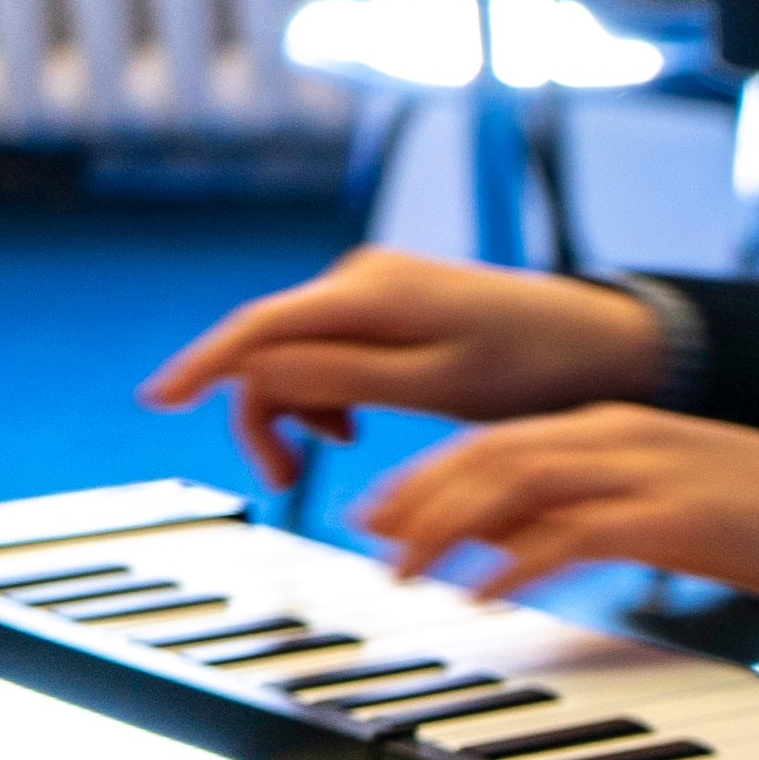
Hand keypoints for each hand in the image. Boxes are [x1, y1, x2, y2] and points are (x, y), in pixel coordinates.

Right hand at [141, 248, 671, 487]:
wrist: (600, 346)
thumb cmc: (534, 365)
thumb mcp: (440, 383)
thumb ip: (348, 376)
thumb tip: (261, 371)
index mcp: (369, 293)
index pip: (259, 327)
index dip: (204, 365)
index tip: (158, 401)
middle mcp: (361, 280)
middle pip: (270, 346)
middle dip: (266, 411)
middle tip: (288, 479)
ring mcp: (375, 292)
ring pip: (298, 355)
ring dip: (299, 408)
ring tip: (334, 452)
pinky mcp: (390, 311)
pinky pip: (332, 354)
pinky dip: (330, 395)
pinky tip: (355, 427)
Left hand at [350, 405, 758, 604]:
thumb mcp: (683, 505)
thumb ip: (605, 512)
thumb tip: (535, 544)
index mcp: (624, 425)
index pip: (500, 438)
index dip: (429, 473)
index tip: (383, 511)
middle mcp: (624, 435)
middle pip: (489, 454)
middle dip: (416, 497)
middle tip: (370, 542)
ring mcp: (648, 471)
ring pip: (514, 485)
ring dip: (448, 530)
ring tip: (407, 576)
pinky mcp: (674, 517)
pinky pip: (569, 535)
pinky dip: (515, 564)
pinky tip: (485, 595)